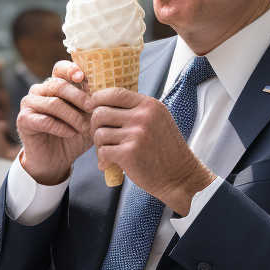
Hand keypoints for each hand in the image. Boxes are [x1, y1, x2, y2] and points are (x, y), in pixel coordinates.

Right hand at [16, 61, 92, 184]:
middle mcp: (39, 90)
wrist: (56, 160)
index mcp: (55, 85)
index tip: (83, 77)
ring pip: (53, 103)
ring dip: (72, 116)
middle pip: (59, 85)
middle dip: (79, 97)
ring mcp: (29, 104)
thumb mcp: (89, 118)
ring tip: (83, 127)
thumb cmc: (74, 135)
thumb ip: (95, 104)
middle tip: (92, 109)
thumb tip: (108, 90)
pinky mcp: (24, 120)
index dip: (71, 69)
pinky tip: (71, 134)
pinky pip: (45, 120)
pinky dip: (61, 128)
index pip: (60, 68)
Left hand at [89, 88, 213, 214]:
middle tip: (100, 138)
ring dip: (99, 146)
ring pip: (99, 133)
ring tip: (107, 154)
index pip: (115, 93)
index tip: (91, 106)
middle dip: (94, 126)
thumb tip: (107, 102)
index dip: (98, 98)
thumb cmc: (165, 150)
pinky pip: (103, 151)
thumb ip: (137, 110)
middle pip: (101, 113)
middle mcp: (143, 116)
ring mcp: (136, 134)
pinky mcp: (129, 153)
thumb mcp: (158, 120)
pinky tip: (108, 164)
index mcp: (149, 105)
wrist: (178, 176)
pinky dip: (102, 159)